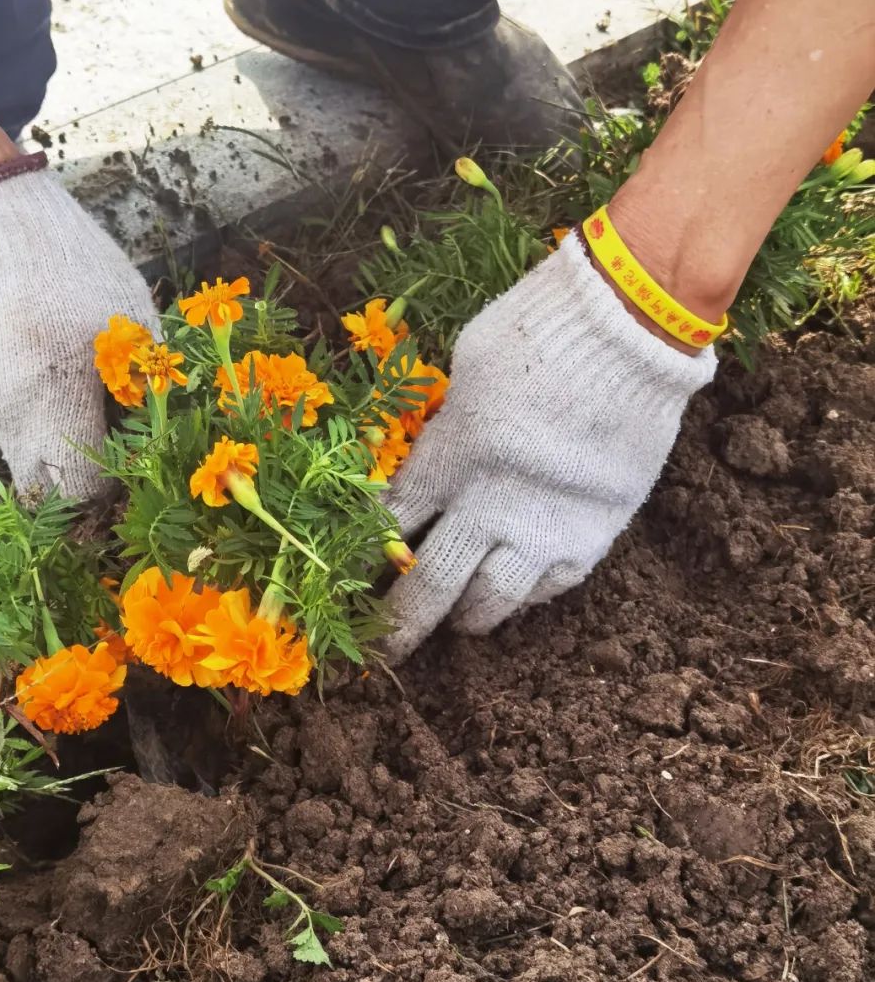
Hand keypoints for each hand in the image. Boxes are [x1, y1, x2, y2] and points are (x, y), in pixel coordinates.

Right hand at [0, 169, 158, 496]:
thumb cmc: (73, 262)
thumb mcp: (132, 317)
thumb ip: (142, 385)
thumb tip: (147, 432)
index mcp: (56, 399)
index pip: (81, 487)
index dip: (107, 481)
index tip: (122, 457)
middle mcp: (4, 411)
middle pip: (40, 480)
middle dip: (70, 470)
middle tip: (97, 435)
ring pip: (15, 439)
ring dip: (43, 422)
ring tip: (59, 364)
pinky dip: (15, 391)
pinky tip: (26, 343)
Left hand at [382, 235, 716, 660]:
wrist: (632, 330)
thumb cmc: (539, 328)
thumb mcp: (468, 368)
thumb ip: (447, 425)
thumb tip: (437, 454)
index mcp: (448, 458)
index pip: (389, 526)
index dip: (364, 560)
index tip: (349, 584)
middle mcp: (489, 505)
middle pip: (431, 584)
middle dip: (401, 624)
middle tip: (383, 652)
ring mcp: (545, 527)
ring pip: (493, 601)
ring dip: (467, 616)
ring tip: (458, 622)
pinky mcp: (595, 534)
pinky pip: (550, 587)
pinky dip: (527, 593)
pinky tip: (517, 589)